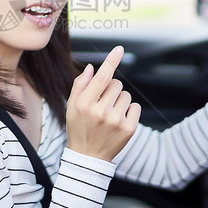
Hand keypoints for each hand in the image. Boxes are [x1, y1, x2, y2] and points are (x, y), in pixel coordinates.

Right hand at [65, 46, 141, 161]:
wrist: (88, 158)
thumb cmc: (79, 128)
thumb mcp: (72, 106)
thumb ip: (80, 85)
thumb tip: (93, 67)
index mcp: (84, 104)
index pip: (101, 77)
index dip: (111, 61)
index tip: (119, 49)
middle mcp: (100, 112)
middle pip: (116, 84)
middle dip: (110, 90)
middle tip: (102, 104)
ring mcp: (116, 121)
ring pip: (126, 95)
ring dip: (119, 101)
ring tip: (109, 115)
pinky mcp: (129, 129)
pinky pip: (135, 107)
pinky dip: (129, 111)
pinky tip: (118, 121)